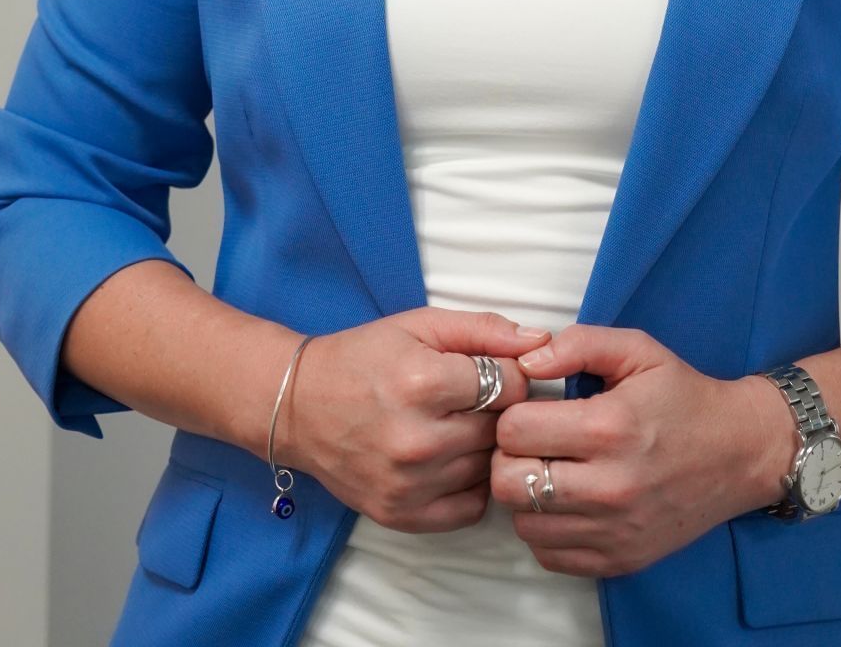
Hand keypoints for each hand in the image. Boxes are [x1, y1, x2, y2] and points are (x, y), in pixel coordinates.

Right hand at [279, 308, 551, 533]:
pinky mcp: (401, 515)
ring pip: (488, 468)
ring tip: (461, 426)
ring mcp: (408, 484)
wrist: (299, 406)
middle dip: (500, 410)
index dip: (513, 373)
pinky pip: (471, 508)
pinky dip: (470, 484)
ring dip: (485, 447)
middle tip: (480, 398)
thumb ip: (484, 329)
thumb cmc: (363, 357)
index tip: (497, 369)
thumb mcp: (420, 325)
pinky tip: (452, 459)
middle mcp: (416, 439)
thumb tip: (541, 341)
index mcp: (421, 383)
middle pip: (501, 428)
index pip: (511, 384)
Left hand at [488, 325, 790, 576]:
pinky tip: (565, 501)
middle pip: (509, 483)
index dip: (512, 414)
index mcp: (610, 428)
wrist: (740, 453)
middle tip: (532, 442)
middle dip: (509, 456)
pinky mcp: (619, 560)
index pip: (515, 431)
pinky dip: (545, 529)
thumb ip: (578, 344)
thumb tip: (527, 362)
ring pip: (523, 524)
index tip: (530, 409)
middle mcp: (610, 486)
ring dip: (525, 495)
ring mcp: (614, 531)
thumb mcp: (638, 350)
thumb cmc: (683, 396)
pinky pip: (549, 555)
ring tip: (549, 469)